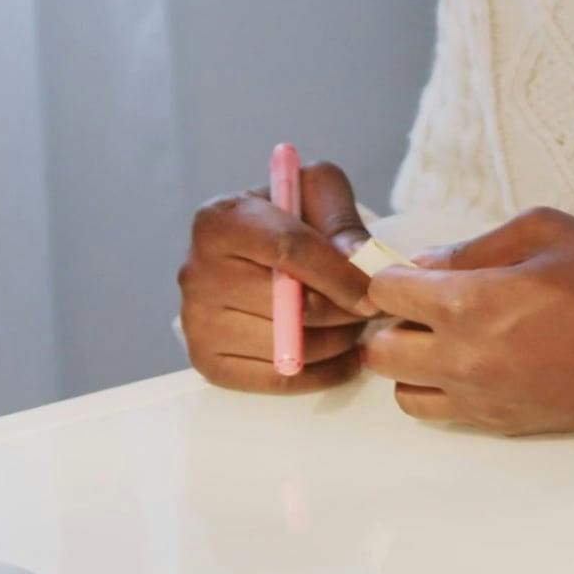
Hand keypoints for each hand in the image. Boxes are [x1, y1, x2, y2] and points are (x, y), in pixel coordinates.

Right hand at [178, 158, 383, 392]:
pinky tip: (346, 356)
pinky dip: (323, 374)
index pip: (288, 249)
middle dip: (345, 311)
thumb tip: (358, 263)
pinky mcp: (207, 363)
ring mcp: (196, 323)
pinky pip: (277, 380)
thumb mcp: (317, 193)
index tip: (377, 291)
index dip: (341, 274)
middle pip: (289, 305)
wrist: (255, 252)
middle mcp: (196, 273)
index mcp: (218, 221)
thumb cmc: (291, 217)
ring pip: (287, 347)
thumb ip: (342, 221)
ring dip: (338, 342)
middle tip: (372, 308)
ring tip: (355, 324)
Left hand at [360, 207, 573, 433]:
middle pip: (379, 350)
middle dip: (395, 322)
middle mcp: (464, 358)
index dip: (394, 274)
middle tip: (430, 303)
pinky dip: (445, 391)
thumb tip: (428, 263)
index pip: (384, 293)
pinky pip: (443, 414)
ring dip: (414, 363)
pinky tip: (481, 364)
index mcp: (469, 303)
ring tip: (451, 339)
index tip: (414, 269)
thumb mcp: (547, 231)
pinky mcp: (504, 424)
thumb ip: (476, 245)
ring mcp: (482, 399)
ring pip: (402, 392)